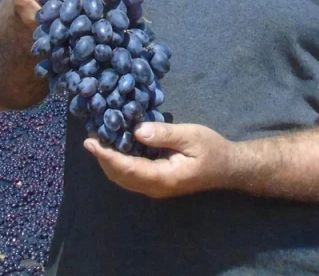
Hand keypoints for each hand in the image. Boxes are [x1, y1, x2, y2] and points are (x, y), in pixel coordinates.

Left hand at [84, 122, 237, 198]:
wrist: (229, 168)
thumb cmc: (213, 150)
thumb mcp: (191, 136)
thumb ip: (164, 134)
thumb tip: (137, 131)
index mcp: (164, 177)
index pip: (127, 169)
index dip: (106, 156)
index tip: (91, 142)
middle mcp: (156, 188)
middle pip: (120, 176)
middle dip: (103, 158)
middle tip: (90, 137)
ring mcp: (156, 188)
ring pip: (124, 178)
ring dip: (109, 161)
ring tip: (98, 140)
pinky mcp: (157, 182)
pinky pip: (132, 176)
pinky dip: (119, 163)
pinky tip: (116, 146)